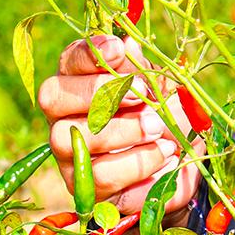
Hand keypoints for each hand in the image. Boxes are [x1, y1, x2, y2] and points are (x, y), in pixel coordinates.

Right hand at [38, 35, 202, 234]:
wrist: (182, 163)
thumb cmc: (164, 114)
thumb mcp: (158, 87)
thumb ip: (139, 69)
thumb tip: (127, 45)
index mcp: (79, 82)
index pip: (67, 61)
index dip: (88, 54)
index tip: (118, 49)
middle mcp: (63, 117)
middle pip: (53, 98)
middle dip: (102, 94)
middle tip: (145, 98)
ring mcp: (70, 155)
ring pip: (76, 140)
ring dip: (125, 133)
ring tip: (161, 131)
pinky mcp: (86, 189)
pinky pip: (101, 178)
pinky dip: (139, 165)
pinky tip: (164, 156)